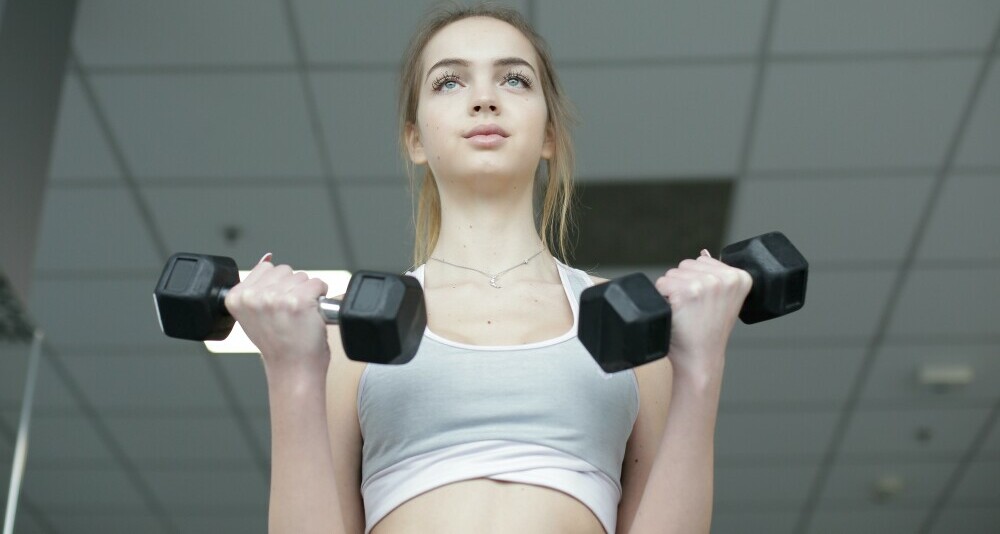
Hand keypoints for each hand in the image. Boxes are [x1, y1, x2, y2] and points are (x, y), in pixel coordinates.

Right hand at [223, 253, 331, 373]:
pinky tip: (310, 315)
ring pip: (301, 276)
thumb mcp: (255, 314)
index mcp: (235, 297)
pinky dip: (321, 296)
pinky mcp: (297, 302)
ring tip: (298, 317)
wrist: (293, 370)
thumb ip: (257, 287)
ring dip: (306, 293)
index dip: (277, 287)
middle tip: (288, 315)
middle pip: (284, 270)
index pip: (264, 268)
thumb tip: (267, 257)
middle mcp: (252, 297)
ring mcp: (274, 299)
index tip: (276, 309)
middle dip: (292, 288)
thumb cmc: (279, 345)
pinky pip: (318, 284)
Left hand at [654, 250, 752, 376]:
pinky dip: (662, 298)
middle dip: (684, 284)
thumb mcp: (724, 300)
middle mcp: (725, 279)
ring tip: (687, 312)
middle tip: (695, 310)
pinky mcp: (686, 292)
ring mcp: (706, 284)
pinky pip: (661, 284)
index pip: (703, 261)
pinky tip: (676, 314)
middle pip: (686, 265)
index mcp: (741, 277)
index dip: (697, 282)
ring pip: (672, 273)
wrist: (701, 359)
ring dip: (672, 291)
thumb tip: (703, 253)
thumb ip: (718, 276)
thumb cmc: (708, 332)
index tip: (705, 303)